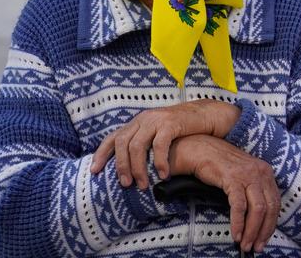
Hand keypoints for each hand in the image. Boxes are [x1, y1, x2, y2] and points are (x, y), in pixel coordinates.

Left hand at [89, 99, 240, 187]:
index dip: (101, 154)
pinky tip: (163, 174)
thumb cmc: (181, 130)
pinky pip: (160, 145)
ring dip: (138, 168)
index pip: (113, 137)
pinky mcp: (171, 123)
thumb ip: (144, 144)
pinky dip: (159, 161)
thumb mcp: (158, 134)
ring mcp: (156, 120)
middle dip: (121, 166)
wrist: (206, 114)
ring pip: (138, 146)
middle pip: (122, 143)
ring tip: (143, 185)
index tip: (94, 171)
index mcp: (137, 122)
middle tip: (125, 184)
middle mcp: (144, 119)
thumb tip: (129, 169)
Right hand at [171, 134, 280, 253]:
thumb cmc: (221, 167)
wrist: (201, 150)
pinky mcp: (233, 178)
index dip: (271, 224)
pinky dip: (238, 222)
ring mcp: (248, 174)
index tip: (264, 240)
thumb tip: (257, 221)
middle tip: (256, 247)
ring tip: (245, 244)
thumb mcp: (244, 177)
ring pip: (258, 209)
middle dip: (263, 231)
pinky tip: (236, 233)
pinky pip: (239, 205)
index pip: (276, 203)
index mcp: (266, 172)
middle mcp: (261, 172)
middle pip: (270, 208)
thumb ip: (253, 192)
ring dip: (252, 230)